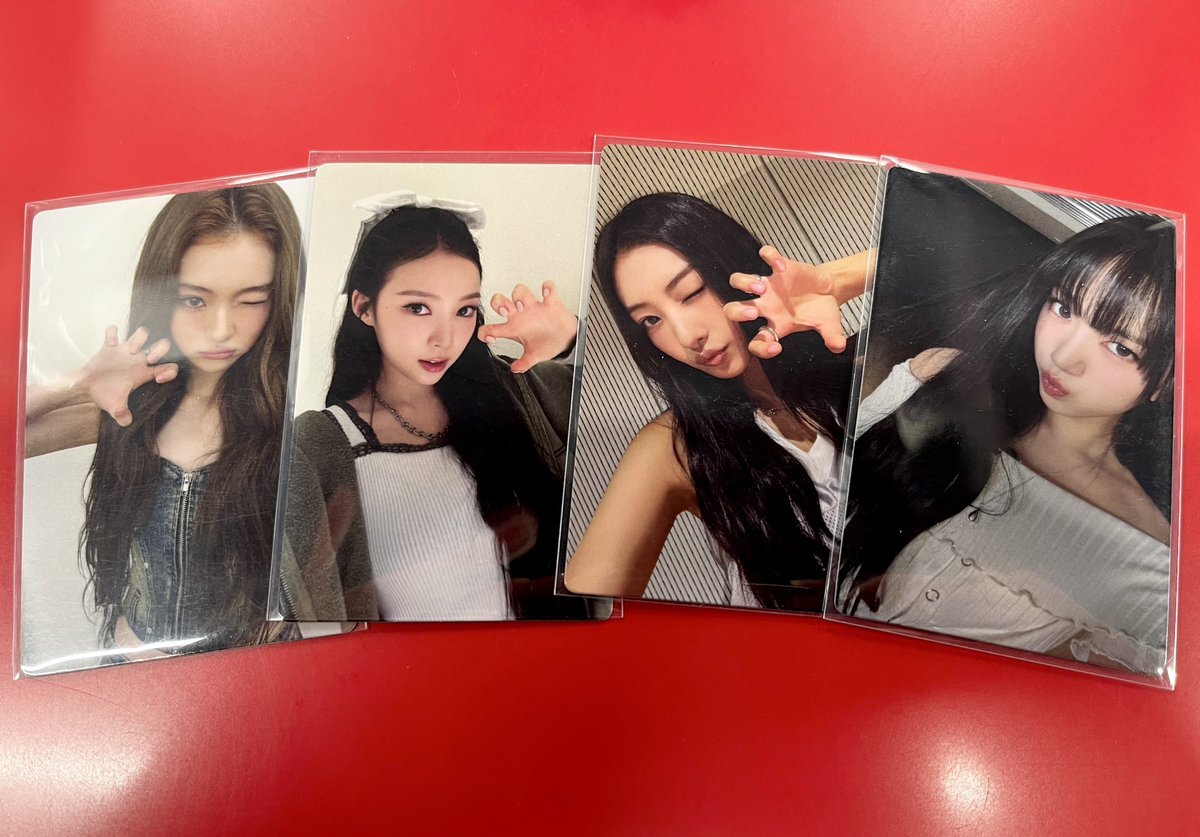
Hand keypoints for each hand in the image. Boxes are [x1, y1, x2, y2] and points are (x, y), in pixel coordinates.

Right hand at [79, 326, 177, 425]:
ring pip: (141, 334)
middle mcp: (138, 360)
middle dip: (160, 349)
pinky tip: (109, 342)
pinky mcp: (110, 346)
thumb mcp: (115, 407)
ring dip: (138, 339)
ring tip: (129, 349)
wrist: (86, 387)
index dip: (170, 371)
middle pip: (161, 346)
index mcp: (144, 373)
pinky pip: (113, 331)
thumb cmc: (104, 394)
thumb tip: (126, 423)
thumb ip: (122, 414)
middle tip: (149, 359)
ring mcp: (125, 351)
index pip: (168, 367)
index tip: (160, 378)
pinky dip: (111, 333)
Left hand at [478, 281, 577, 372]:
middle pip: (500, 301)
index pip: (493, 328)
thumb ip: (524, 363)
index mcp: (514, 328)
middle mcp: (521, 315)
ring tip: (522, 305)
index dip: (486, 332)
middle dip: (499, 303)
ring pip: (520, 292)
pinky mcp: (551, 303)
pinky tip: (547, 294)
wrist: (565, 339)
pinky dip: (548, 288)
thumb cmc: (546, 342)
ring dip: (519, 296)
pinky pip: (548, 289)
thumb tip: (515, 370)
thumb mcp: (533, 355)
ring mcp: (535, 307)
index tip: (488, 337)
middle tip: (503, 311)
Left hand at [723, 244, 846, 358]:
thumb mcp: (828, 326)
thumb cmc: (820, 311)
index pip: (756, 342)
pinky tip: (782, 266)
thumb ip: (831, 337)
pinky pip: (766, 257)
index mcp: (775, 326)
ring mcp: (769, 286)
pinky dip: (770, 258)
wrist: (826, 290)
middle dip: (739, 312)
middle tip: (755, 312)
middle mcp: (765, 307)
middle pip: (734, 311)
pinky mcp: (779, 267)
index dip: (760, 348)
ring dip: (745, 284)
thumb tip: (838, 346)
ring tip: (762, 287)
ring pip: (739, 281)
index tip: (776, 347)